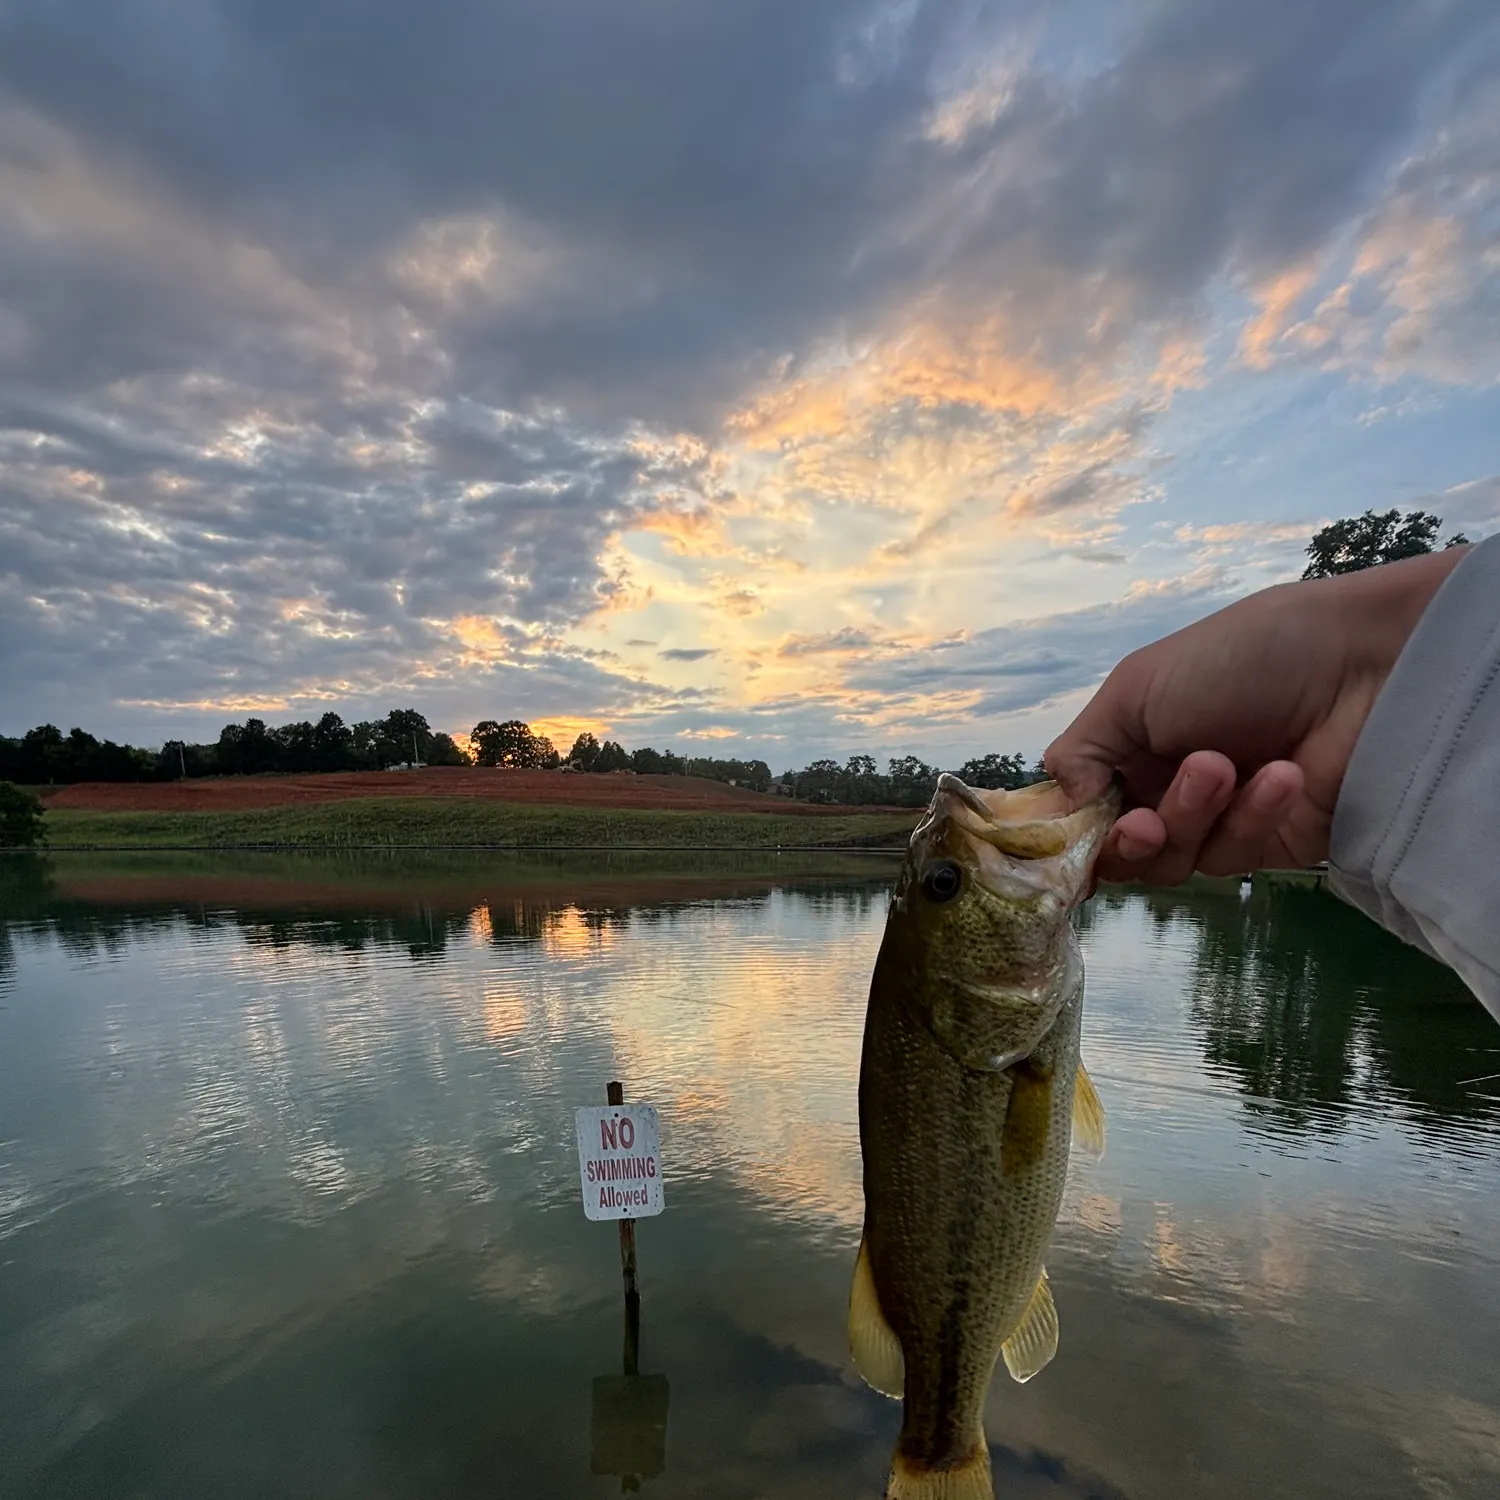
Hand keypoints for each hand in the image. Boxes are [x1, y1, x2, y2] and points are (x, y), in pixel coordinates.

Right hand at [1044, 547, 1468, 884]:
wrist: (1357, 666)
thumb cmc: (1236, 659)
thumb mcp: (1137, 688)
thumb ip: (1081, 751)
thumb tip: (1057, 809)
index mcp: (1130, 745)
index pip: (1083, 809)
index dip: (1073, 833)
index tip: (1067, 845)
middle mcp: (1164, 785)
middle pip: (1121, 851)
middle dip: (1131, 838)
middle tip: (1145, 819)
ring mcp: (1217, 818)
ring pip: (1173, 860)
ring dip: (1192, 816)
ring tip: (1224, 767)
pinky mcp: (1269, 844)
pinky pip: (1234, 856)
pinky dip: (1250, 817)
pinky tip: (1280, 777)